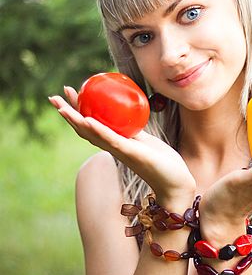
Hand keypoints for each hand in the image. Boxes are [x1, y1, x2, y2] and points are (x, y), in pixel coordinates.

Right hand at [49, 87, 195, 201]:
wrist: (176, 181)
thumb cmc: (162, 161)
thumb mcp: (145, 139)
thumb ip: (133, 129)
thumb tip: (127, 110)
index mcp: (115, 142)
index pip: (90, 124)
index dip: (77, 109)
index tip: (70, 92)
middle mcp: (112, 147)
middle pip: (84, 129)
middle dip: (68, 113)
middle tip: (53, 98)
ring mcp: (120, 151)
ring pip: (92, 135)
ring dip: (76, 121)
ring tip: (62, 108)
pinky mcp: (131, 154)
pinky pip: (112, 140)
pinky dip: (99, 130)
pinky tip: (88, 120)